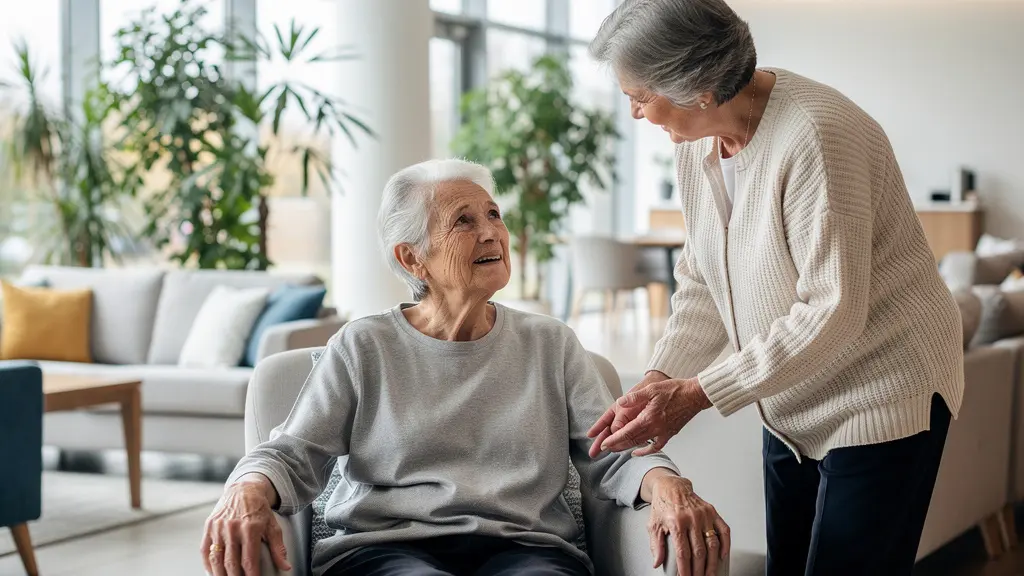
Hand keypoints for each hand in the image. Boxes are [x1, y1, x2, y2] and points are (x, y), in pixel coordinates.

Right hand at [201, 473, 290, 575]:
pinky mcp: (209, 526)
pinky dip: (207, 564)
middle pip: (231, 563)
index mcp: (250, 528)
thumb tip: (286, 566)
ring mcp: (219, 527)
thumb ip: (278, 548)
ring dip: (220, 574)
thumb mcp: (273, 526)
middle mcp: (233, 528)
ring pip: (216, 559)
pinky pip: (205, 550)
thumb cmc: (259, 509)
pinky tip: (213, 572)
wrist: (244, 490)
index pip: (249, 560)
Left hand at [596, 377, 711, 456]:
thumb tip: (620, 402)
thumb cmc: (675, 390)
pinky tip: (637, 452)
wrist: (695, 396)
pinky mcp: (670, 433)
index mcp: (649, 418)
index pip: (627, 432)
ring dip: (627, 448)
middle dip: (616, 446)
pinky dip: (645, 451)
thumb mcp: (652, 389)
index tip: (603, 444)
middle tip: (603, 449)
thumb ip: (635, 397)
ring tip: (615, 449)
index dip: (613, 439)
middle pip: (632, 441)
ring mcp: (663, 432)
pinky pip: (656, 446)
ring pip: (641, 444)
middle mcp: (655, 428)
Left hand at [647, 476, 729, 575]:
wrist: (671, 486)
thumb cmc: (662, 506)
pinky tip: (723, 556)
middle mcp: (692, 518)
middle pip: (699, 552)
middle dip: (699, 570)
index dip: (685, 569)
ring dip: (712, 563)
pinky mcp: (712, 512)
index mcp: (676, 522)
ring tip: (710, 574)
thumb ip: (656, 545)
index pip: (683, 552)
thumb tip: (657, 562)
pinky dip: (726, 544)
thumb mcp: (653, 525)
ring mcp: (704, 515)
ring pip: (712, 544)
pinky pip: (724, 530)